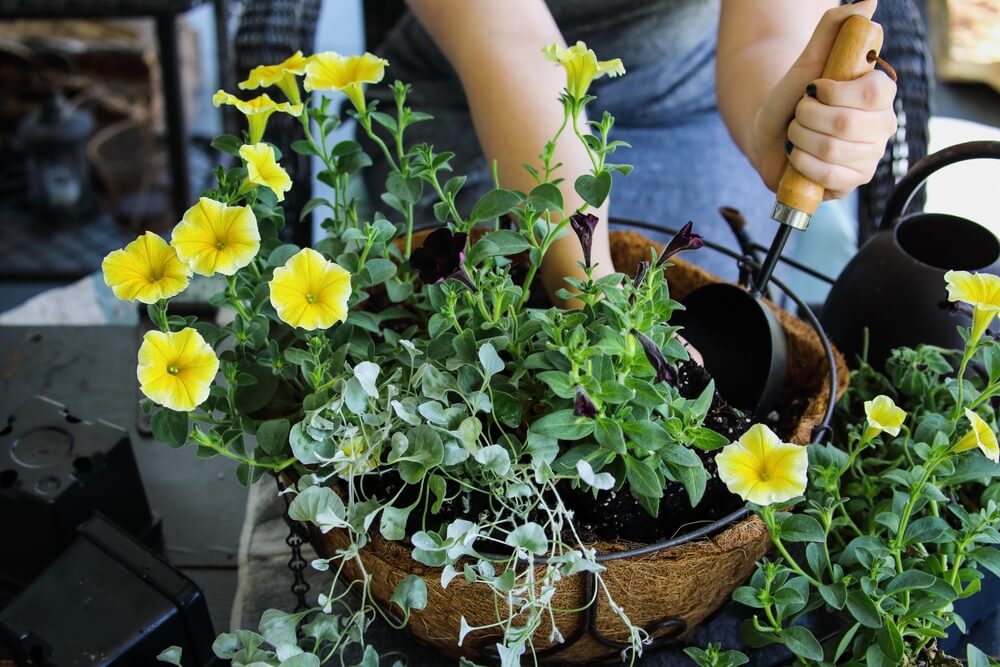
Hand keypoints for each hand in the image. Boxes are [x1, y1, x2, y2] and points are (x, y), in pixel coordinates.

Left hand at [751, 0, 897, 199]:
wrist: (770, 135)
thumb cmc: (792, 97)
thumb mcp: (808, 59)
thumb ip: (834, 28)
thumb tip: (867, 4)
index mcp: (880, 94)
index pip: (874, 92)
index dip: (835, 92)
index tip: (814, 89)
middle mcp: (882, 126)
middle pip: (847, 124)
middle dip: (807, 117)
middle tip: (799, 114)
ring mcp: (869, 158)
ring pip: (833, 150)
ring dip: (800, 139)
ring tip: (796, 134)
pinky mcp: (852, 183)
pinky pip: (830, 176)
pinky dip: (802, 162)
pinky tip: (797, 155)